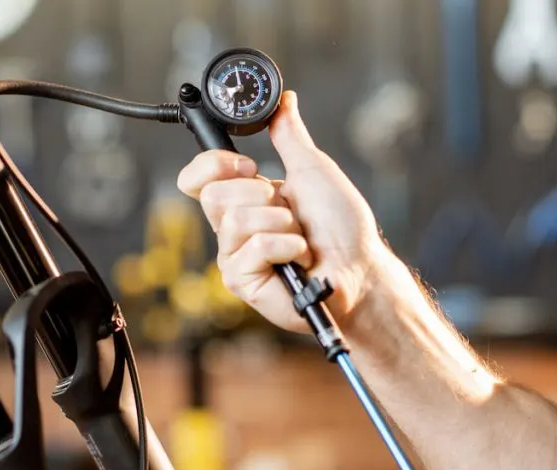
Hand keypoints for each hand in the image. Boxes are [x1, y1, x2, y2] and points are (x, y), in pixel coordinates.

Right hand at [177, 90, 385, 331]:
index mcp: (242, 199)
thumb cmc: (342, 227)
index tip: (250, 166)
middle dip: (260, 196)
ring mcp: (234, 255)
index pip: (197, 178)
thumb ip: (289, 135)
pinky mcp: (242, 280)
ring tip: (299, 236)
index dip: (213, 164)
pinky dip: (287, 246)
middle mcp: (232, 228)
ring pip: (235, 220)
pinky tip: (300, 257)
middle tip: (288, 209)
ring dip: (281, 223)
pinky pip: (252, 248)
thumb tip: (283, 101)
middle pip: (212, 195)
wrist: (359, 267)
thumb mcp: (313, 170)